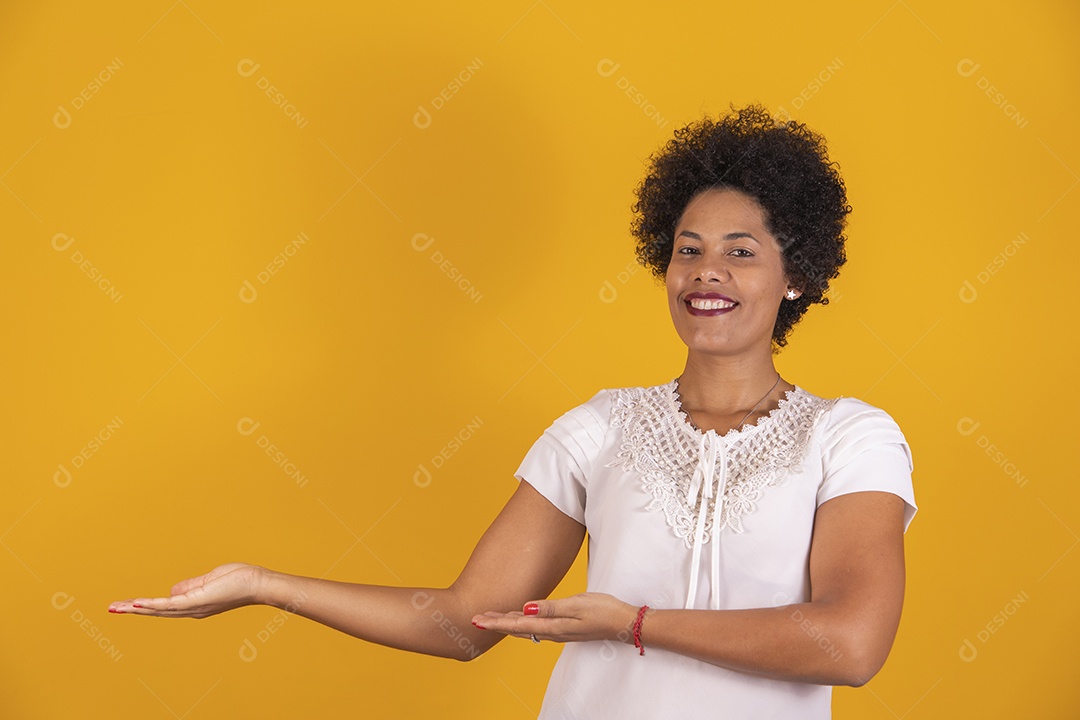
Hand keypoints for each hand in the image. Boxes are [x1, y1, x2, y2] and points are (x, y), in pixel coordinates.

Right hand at [108, 562, 264, 617]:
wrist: (256, 583)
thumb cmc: (238, 579)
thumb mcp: (209, 581)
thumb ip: (190, 585)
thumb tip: (172, 591)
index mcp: (193, 605)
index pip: (164, 607)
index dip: (144, 606)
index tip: (125, 605)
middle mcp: (191, 610)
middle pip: (157, 611)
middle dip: (133, 610)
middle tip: (110, 609)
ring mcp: (193, 607)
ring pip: (159, 610)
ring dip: (136, 608)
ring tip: (117, 607)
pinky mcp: (197, 601)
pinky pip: (171, 604)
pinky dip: (153, 605)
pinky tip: (138, 604)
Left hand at [470, 592, 637, 644]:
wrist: (624, 624)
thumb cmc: (604, 611)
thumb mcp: (578, 605)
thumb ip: (551, 607)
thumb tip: (525, 609)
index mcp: (553, 627)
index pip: (517, 625)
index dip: (495, 622)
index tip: (476, 619)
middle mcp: (552, 632)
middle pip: (516, 629)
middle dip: (495, 622)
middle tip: (474, 618)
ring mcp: (557, 631)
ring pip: (524, 628)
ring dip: (506, 622)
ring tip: (489, 616)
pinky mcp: (563, 627)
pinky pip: (535, 626)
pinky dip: (520, 622)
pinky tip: (517, 617)